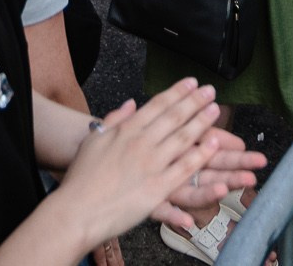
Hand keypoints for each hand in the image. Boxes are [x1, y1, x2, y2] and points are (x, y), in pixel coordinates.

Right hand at [55, 81, 254, 245]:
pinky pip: (184, 169)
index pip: (157, 105)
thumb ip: (113, 119)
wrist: (77, 208)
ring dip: (201, 123)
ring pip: (183, 139)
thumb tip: (130, 104)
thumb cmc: (81, 177)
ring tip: (215, 110)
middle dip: (194, 102)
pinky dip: (200, 156)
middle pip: (174, 117)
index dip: (176, 92)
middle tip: (211, 91)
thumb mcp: (93, 140)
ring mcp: (150, 165)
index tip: (192, 83)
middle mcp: (140, 143)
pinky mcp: (157, 188)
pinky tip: (212, 145)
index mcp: (125, 130)